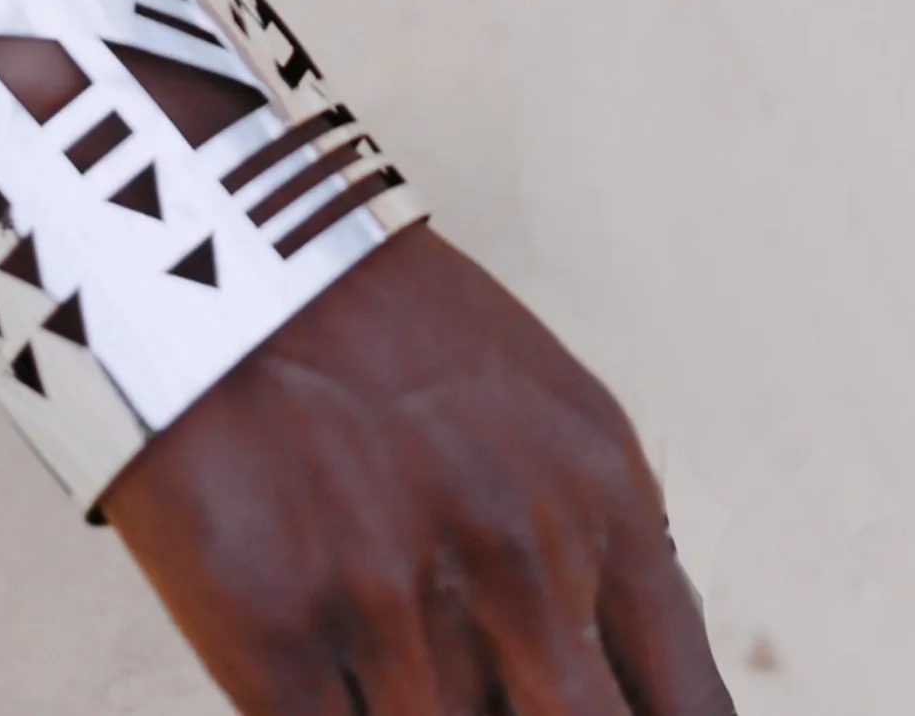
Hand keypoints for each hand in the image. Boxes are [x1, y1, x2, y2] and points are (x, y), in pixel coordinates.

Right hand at [108, 228, 733, 715]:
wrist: (226, 246)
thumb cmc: (388, 337)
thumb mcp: (549, 425)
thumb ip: (604, 567)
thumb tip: (619, 699)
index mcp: (603, 501)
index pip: (688, 712)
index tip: (604, 715)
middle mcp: (518, 558)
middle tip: (488, 686)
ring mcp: (397, 602)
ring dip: (424, 710)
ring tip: (389, 646)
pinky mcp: (278, 634)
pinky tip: (336, 681)